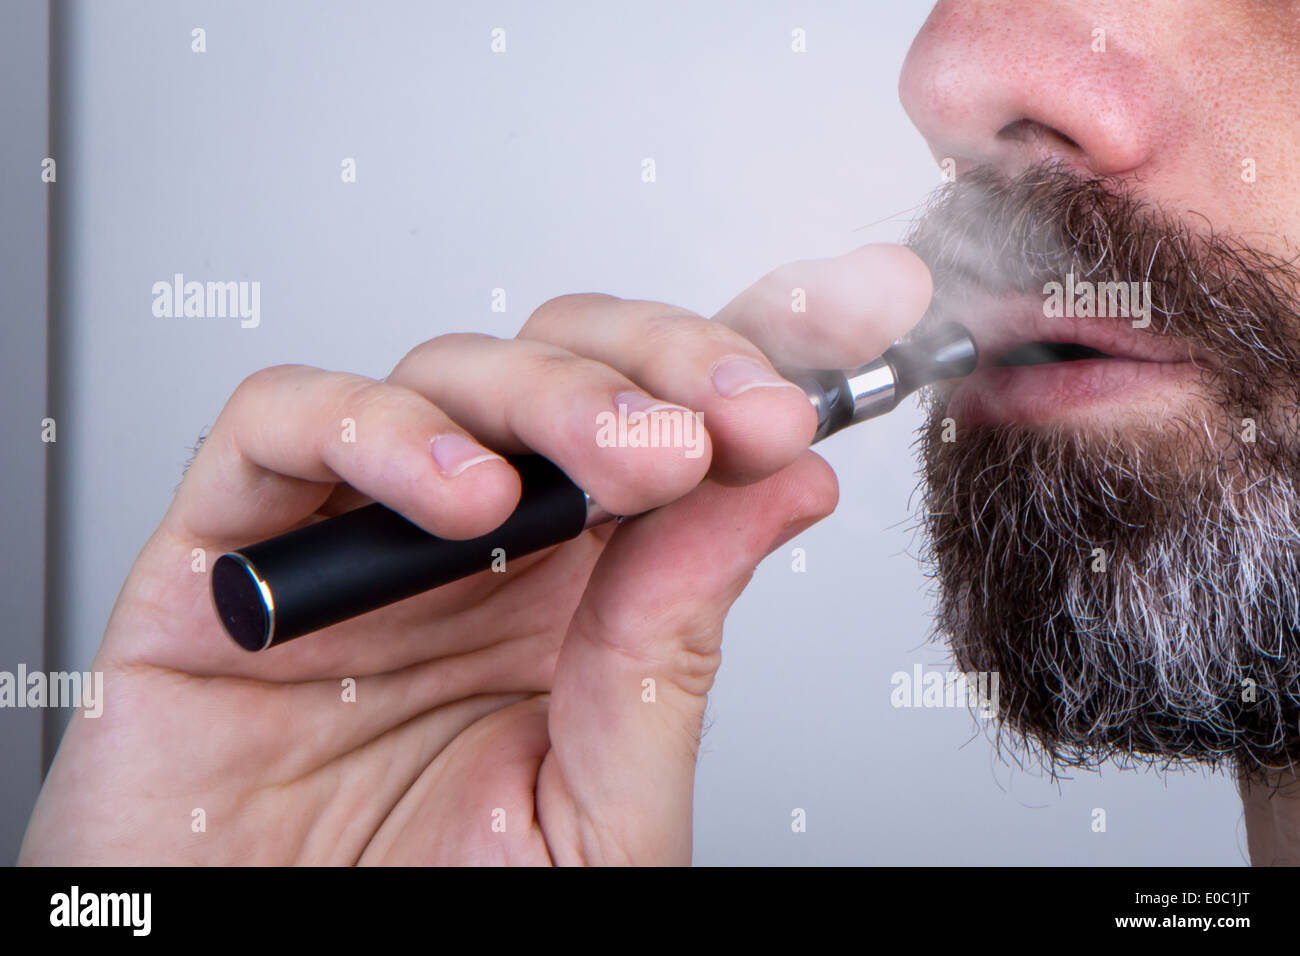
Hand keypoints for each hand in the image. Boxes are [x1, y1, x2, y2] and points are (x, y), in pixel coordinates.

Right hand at [20, 244, 929, 864]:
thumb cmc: (429, 915)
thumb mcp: (599, 801)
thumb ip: (675, 649)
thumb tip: (784, 489)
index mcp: (577, 590)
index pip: (675, 420)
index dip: (761, 345)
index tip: (866, 306)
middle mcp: (474, 543)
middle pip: (571, 364)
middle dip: (669, 364)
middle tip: (740, 418)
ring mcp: (353, 534)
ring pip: (449, 373)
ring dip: (553, 396)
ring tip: (625, 468)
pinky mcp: (226, 552)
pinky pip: (282, 425)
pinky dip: (373, 432)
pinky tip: (459, 497)